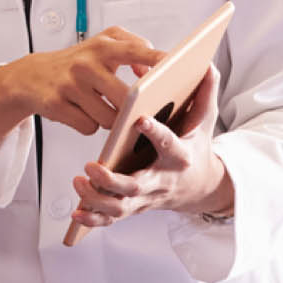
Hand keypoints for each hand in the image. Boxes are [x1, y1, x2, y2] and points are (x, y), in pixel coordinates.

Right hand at [0, 28, 163, 150]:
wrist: (30, 76)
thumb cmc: (77, 62)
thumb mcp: (102, 45)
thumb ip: (133, 48)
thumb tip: (153, 69)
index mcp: (103, 46)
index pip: (138, 51)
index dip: (159, 60)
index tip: (178, 68)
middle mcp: (86, 63)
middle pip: (127, 98)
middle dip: (133, 109)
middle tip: (134, 110)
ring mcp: (70, 84)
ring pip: (108, 118)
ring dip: (110, 120)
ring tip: (100, 107)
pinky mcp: (56, 105)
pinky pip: (88, 127)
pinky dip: (89, 125)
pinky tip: (81, 113)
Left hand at [71, 66, 233, 224]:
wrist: (201, 186)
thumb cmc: (197, 146)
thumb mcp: (206, 119)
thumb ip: (204, 91)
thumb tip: (205, 63)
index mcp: (179, 156)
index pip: (169, 145)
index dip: (157, 134)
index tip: (141, 120)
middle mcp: (161, 181)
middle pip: (136, 186)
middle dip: (112, 180)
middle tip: (92, 166)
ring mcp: (146, 198)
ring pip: (120, 207)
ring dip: (96, 199)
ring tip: (79, 180)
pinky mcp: (134, 207)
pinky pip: (112, 219)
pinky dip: (94, 218)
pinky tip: (76, 211)